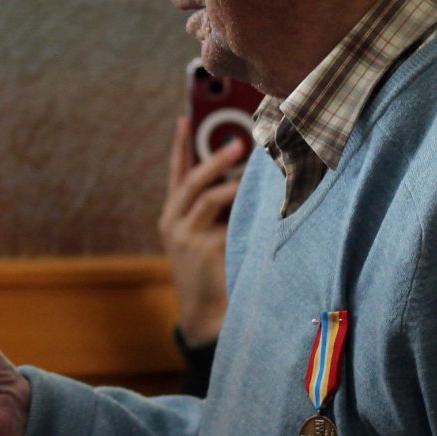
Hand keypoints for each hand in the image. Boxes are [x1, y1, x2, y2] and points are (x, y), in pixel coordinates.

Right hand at [162, 115, 245, 346]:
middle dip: (214, 159)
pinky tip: (264, 209)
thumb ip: (215, 212)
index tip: (184, 118)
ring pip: (209, 197)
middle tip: (239, 143)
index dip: (179, 146)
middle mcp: (173, 224)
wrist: (208, 317)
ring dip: (233, 182)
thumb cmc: (214, 274)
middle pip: (191, 181)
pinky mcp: (205, 249)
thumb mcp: (205, 237)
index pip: (175, 174)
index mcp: (172, 217)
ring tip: (256, 172)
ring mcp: (186, 237)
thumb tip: (244, 178)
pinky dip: (246, 211)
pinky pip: (229, 221)